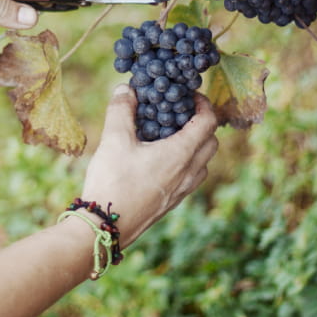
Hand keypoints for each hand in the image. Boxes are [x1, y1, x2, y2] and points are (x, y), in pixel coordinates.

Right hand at [79, 84, 218, 246]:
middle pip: (211, 142)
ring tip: (170, 136)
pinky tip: (159, 160)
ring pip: (202, 163)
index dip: (203, 104)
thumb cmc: (112, 182)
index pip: (209, 122)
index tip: (190, 96)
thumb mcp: (114, 140)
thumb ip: (121, 110)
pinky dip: (185, 163)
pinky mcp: (171, 203)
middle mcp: (188, 173)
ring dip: (195, 146)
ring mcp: (182, 191)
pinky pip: (190, 178)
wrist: (105, 227)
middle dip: (202, 124)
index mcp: (181, 154)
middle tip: (180, 114)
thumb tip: (125, 89)